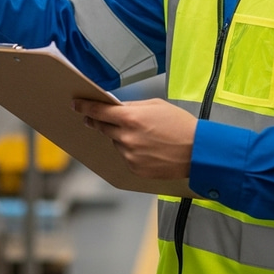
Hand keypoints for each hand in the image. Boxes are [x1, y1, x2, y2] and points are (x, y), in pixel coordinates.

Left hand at [73, 97, 195, 178]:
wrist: (197, 151)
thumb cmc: (179, 125)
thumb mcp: (155, 105)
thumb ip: (132, 107)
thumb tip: (115, 107)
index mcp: (130, 119)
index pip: (98, 112)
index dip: (85, 107)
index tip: (76, 104)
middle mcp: (126, 138)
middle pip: (102, 128)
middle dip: (99, 122)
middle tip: (97, 118)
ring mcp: (129, 155)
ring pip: (116, 142)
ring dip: (121, 137)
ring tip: (143, 134)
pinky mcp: (135, 169)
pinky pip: (126, 156)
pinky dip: (131, 150)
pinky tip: (147, 147)